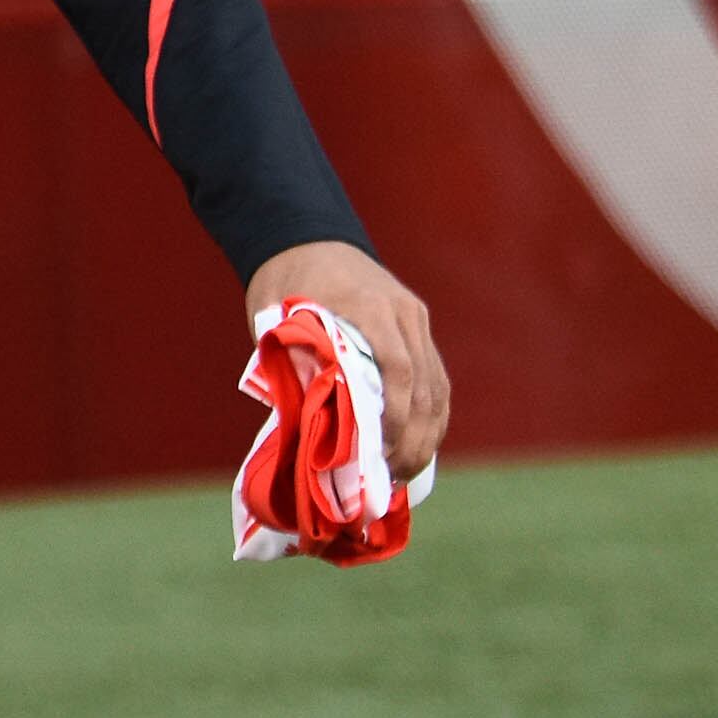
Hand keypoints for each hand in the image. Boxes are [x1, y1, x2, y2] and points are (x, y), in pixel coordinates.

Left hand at [247, 239, 449, 479]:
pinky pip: (436, 379)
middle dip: (415, 439)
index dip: (396, 417)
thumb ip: (302, 367)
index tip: (383, 455)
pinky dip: (431, 416)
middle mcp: (403, 312)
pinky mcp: (418, 328)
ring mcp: (416, 319)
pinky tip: (418, 446)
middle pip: (427, 386)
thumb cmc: (285, 283)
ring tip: (406, 473)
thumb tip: (319, 431)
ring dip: (428, 434)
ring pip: (439, 387)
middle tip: (395, 480)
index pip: (398, 369)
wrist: (304, 238)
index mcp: (369, 306)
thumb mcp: (279, 322)